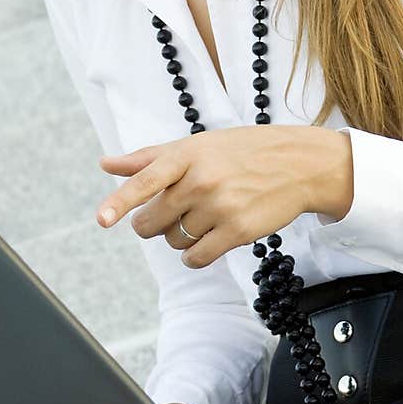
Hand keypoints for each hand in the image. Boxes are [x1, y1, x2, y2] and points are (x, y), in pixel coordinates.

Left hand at [96, 125, 351, 268]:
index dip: (120, 201)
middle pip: (151, 222)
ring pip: (173, 241)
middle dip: (152, 224)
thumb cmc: (242, 152)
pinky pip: (197, 258)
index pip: (145, 180)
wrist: (299, 164)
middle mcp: (201, 180)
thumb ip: (148, 158)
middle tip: (172, 213)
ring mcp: (220, 207)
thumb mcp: (196, 145)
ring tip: (204, 217)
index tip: (102, 219)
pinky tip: (206, 241)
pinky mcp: (238, 231)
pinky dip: (194, 256)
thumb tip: (105, 163)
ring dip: (180, 237)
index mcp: (187, 155)